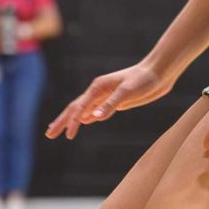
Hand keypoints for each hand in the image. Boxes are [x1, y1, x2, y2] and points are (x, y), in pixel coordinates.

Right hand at [46, 62, 172, 139]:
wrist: (159, 71)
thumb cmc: (144, 79)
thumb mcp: (128, 92)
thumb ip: (110, 104)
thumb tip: (93, 118)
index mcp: (97, 88)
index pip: (79, 108)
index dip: (72, 122)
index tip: (67, 136)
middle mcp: (98, 92)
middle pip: (74, 108)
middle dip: (62, 121)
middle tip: (49, 134)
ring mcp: (105, 96)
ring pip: (83, 109)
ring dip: (71, 120)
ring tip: (60, 129)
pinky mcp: (114, 100)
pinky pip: (95, 110)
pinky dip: (86, 117)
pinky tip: (84, 122)